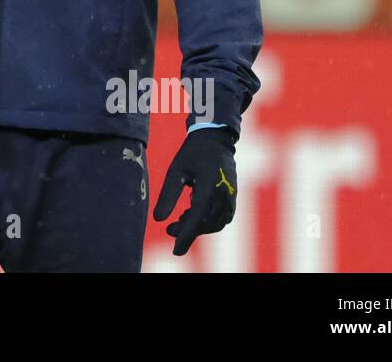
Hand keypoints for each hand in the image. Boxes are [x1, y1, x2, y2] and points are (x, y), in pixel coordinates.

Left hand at [153, 127, 237, 255]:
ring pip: (215, 223)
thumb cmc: (192, 152)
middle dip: (188, 231)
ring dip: (197, 227)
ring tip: (178, 222)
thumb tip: (158, 219)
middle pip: (206, 223)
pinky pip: (221, 218)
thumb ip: (168, 195)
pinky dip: (207, 222)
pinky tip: (192, 215)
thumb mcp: (175, 170)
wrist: (214, 140)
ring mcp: (231, 196)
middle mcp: (225, 193)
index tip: (175, 250)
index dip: (186, 236)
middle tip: (169, 230)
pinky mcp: (233, 197)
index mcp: (210, 184)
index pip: (198, 217)